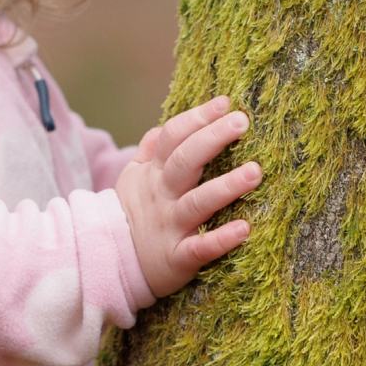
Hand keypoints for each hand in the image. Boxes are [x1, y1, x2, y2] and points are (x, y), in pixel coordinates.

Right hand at [115, 95, 261, 299]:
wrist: (111, 262)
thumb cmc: (133, 213)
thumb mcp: (132, 177)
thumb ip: (149, 149)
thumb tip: (165, 124)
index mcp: (153, 173)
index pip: (172, 137)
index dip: (197, 117)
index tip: (225, 103)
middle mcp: (162, 196)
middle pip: (184, 161)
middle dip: (212, 139)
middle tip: (241, 121)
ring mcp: (170, 226)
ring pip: (196, 203)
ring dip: (225, 187)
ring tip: (255, 172)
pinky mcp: (178, 257)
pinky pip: (200, 248)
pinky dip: (221, 239)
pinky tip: (245, 229)